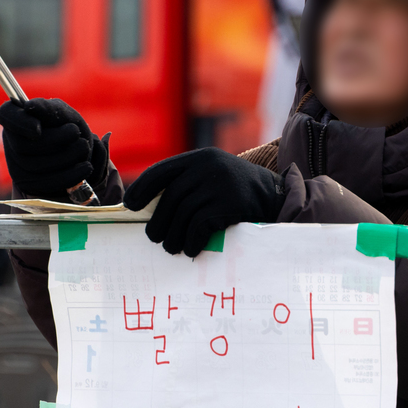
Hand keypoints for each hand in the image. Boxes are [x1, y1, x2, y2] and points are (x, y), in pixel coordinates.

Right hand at [0, 98, 107, 198]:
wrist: (78, 155)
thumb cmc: (68, 128)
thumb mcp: (64, 114)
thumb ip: (49, 109)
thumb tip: (29, 106)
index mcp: (16, 116)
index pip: (5, 115)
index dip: (19, 123)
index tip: (38, 128)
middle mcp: (11, 141)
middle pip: (22, 145)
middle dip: (53, 140)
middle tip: (75, 132)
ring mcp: (17, 165)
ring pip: (34, 165)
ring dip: (65, 156)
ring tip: (84, 146)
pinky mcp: (30, 184)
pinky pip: (46, 183)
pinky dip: (69, 175)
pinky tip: (85, 167)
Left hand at [123, 148, 285, 255]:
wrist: (277, 196)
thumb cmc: (236, 193)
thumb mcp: (212, 178)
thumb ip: (187, 185)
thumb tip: (149, 209)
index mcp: (199, 158)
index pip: (161, 171)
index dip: (142, 188)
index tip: (130, 205)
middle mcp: (208, 166)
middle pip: (170, 197)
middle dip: (159, 221)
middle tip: (154, 238)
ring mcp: (220, 183)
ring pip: (183, 213)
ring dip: (173, 236)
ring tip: (171, 248)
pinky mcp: (231, 202)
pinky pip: (200, 225)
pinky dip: (192, 240)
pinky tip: (191, 249)